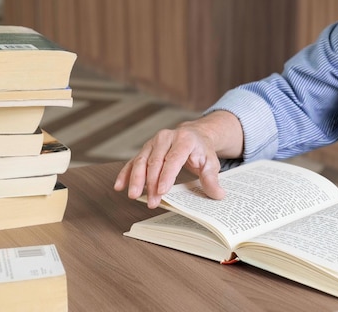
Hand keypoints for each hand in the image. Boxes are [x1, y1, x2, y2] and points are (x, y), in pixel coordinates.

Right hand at [114, 111, 242, 208]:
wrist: (193, 135)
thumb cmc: (202, 150)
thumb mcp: (211, 162)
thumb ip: (212, 179)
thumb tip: (218, 195)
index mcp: (184, 139)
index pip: (174, 158)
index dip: (167, 175)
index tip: (162, 191)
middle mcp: (166, 138)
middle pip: (155, 162)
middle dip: (152, 183)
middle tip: (151, 202)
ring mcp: (153, 143)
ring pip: (141, 161)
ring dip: (136, 179)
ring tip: (134, 195)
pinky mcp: (145, 150)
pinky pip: (133, 162)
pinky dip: (125, 174)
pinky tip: (119, 186)